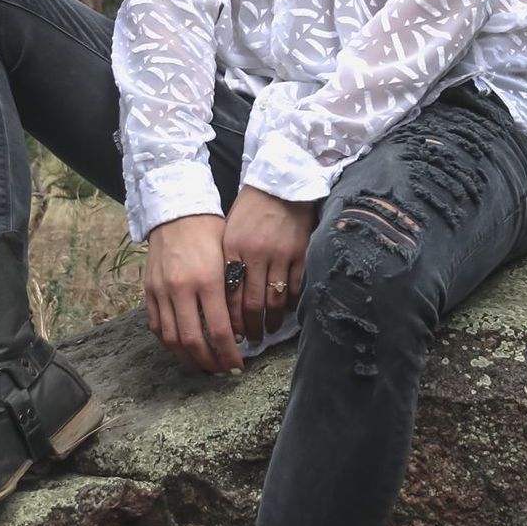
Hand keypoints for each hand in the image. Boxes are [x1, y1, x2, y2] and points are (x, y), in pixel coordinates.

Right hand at [144, 215, 241, 374]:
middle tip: (222, 371)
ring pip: (171, 339)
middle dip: (209, 362)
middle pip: (193, 341)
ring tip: (202, 366)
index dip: (229, 354)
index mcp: (206, 280)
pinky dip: (169, 343)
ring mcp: (161, 291)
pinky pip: (156, 326)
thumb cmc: (210, 233)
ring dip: (188, 358)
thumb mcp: (228, 260)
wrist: (177, 212)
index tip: (238, 366)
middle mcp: (181, 289)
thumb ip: (231, 295)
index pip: (219, 330)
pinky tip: (182, 348)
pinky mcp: (148, 290)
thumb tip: (235, 332)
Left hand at [223, 186, 316, 344]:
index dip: (230, 318)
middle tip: (249, 340)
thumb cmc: (251, 209)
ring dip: (270, 320)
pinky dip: (290, 304)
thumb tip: (226, 297)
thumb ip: (227, 262)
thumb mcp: (230, 232)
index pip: (230, 293)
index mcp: (233, 249)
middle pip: (252, 302)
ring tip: (267, 331)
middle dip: (250, 326)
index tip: (231, 332)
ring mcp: (280, 255)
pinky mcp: (300, 253)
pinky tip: (285, 312)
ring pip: (274, 299)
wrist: (281, 185)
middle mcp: (255, 254)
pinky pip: (295, 287)